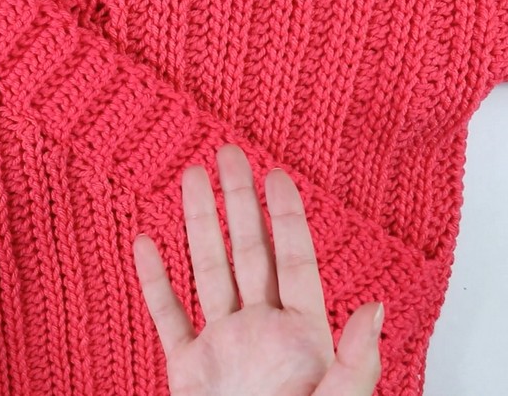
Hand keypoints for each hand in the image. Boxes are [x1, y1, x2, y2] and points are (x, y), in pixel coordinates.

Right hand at [134, 144, 382, 394]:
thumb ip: (354, 361)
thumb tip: (375, 306)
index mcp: (301, 337)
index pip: (295, 262)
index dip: (287, 217)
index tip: (278, 174)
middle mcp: (260, 330)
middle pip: (247, 252)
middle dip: (237, 201)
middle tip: (228, 154)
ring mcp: (220, 344)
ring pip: (206, 270)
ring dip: (197, 224)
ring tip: (188, 179)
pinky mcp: (186, 365)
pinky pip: (167, 314)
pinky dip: (153, 279)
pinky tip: (146, 244)